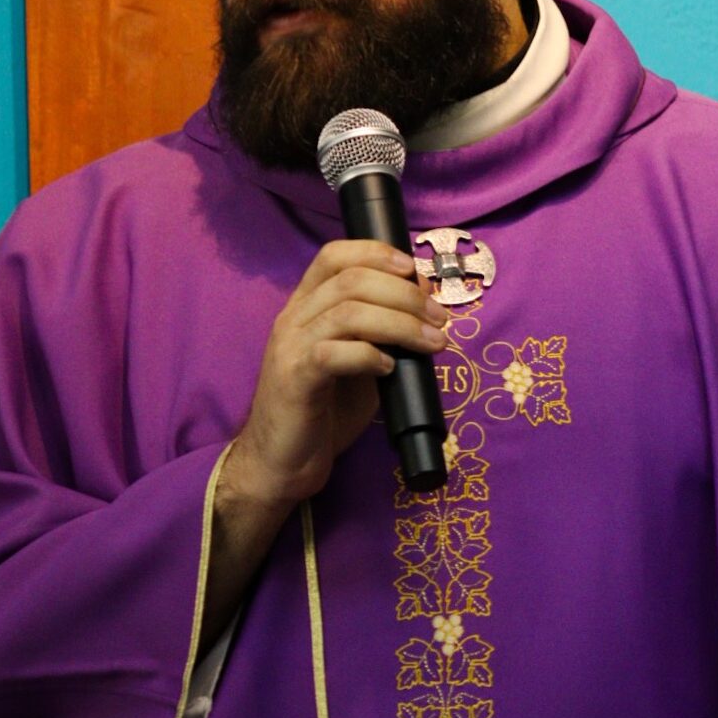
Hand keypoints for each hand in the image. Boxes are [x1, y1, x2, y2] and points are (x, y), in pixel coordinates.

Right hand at [225, 239, 447, 506]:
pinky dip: (369, 355)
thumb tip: (426, 307)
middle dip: (403, 293)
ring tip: (431, 342)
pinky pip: (333, 353)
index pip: (334, 255)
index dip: (376, 253)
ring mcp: (290, 347)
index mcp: (305, 305)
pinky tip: (389, 369)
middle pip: (350, 279)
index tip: (415, 270)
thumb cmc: (323, 412)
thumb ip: (380, 333)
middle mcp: (293, 317)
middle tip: (438, 317)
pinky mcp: (293, 380)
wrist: (279, 464)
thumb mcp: (357, 362)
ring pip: (347, 312)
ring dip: (400, 323)